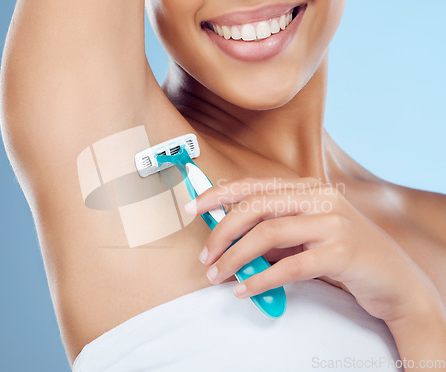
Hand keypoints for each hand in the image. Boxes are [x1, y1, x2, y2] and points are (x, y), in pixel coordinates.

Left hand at [187, 177, 441, 323]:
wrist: (394, 278)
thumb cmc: (341, 254)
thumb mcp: (304, 235)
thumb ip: (271, 232)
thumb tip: (226, 238)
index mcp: (307, 188)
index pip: (254, 185)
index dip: (219, 195)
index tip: (194, 209)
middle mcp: (320, 198)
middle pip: (256, 206)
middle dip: (222, 232)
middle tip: (205, 258)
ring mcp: (333, 223)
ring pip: (268, 233)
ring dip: (235, 257)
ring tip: (218, 276)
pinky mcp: (342, 253)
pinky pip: (290, 266)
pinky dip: (261, 278)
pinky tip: (245, 289)